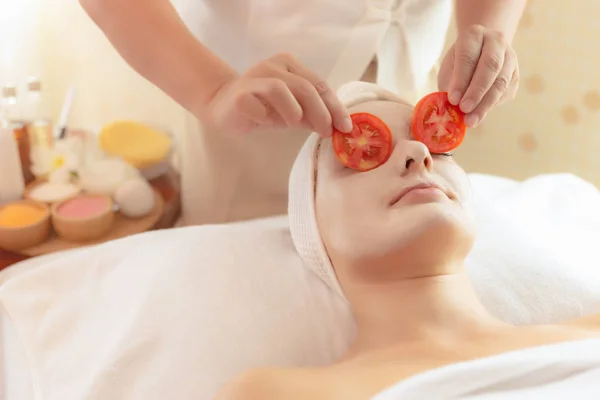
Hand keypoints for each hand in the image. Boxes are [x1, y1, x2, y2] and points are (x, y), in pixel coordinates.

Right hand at [206, 53, 351, 136]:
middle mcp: (273, 66)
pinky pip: (257, 105)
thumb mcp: (293, 112)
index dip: (334, 106)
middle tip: (326, 132)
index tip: (345, 127)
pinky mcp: (240, 94)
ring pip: (281, 90)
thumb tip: (337, 127)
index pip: (319, 84)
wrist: (222, 105)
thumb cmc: (262, 108)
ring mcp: (255, 77)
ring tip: (293, 124)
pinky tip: (264, 122)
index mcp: (290, 65)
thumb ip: (313, 116)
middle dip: (321, 112)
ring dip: (293, 111)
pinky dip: (266, 117)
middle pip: (305, 87)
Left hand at [438, 25, 518, 127]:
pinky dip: (491, 106)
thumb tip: (453, 108)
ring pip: (501, 82)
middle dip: (476, 91)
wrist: (480, 53)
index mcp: (474, 35)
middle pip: (490, 66)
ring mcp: (510, 58)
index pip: (469, 56)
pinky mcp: (515, 75)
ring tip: (471, 121)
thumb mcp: (449, 68)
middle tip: (464, 110)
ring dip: (485, 104)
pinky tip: (479, 115)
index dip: (461, 79)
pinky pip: (506, 92)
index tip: (452, 99)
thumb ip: (451, 83)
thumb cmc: (458, 63)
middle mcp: (496, 42)